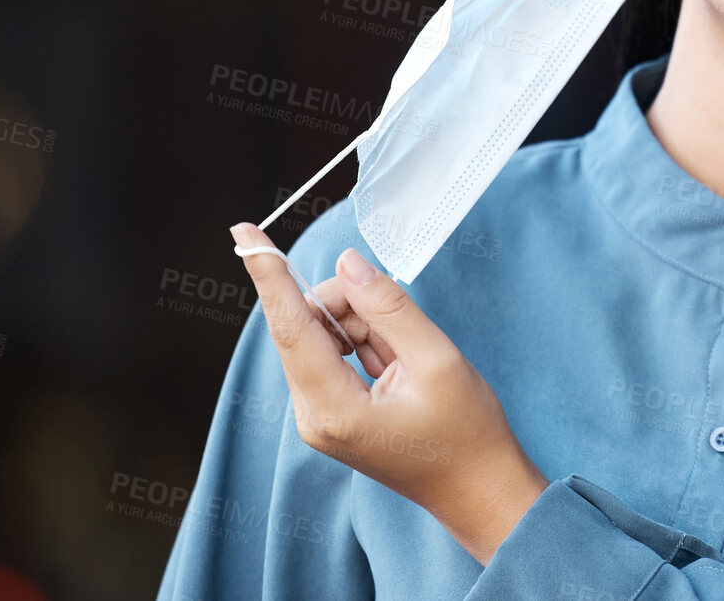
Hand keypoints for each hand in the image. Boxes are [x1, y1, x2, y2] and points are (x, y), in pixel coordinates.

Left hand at [229, 222, 547, 563]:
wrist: (478, 488)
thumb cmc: (466, 434)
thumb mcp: (436, 359)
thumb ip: (388, 307)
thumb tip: (349, 264)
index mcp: (333, 408)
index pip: (290, 325)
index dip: (269, 274)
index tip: (245, 234)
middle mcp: (313, 415)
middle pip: (306, 325)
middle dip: (348, 302)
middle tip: (398, 315)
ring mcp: (320, 417)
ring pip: (322, 335)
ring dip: (363, 324)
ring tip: (408, 353)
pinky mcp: (332, 413)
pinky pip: (334, 354)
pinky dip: (366, 341)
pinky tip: (398, 360)